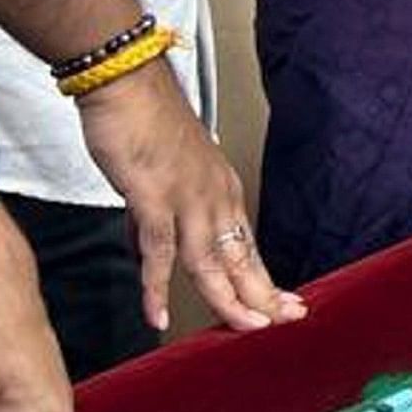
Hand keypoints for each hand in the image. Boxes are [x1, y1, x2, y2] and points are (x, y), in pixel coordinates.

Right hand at [75, 71, 304, 335]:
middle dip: (263, 296)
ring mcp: (186, 199)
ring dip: (227, 299)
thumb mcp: (165, 174)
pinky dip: (157, 287)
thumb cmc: (143, 121)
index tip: (285, 306)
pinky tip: (158, 315)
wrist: (126, 82)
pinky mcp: (153, 198)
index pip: (248, 247)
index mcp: (220, 190)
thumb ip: (162, 213)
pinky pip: (159, 252)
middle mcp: (213, 197)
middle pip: (241, 258)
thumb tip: (154, 244)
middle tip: (283, 322)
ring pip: (211, 262)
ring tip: (241, 329)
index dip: (265, 280)